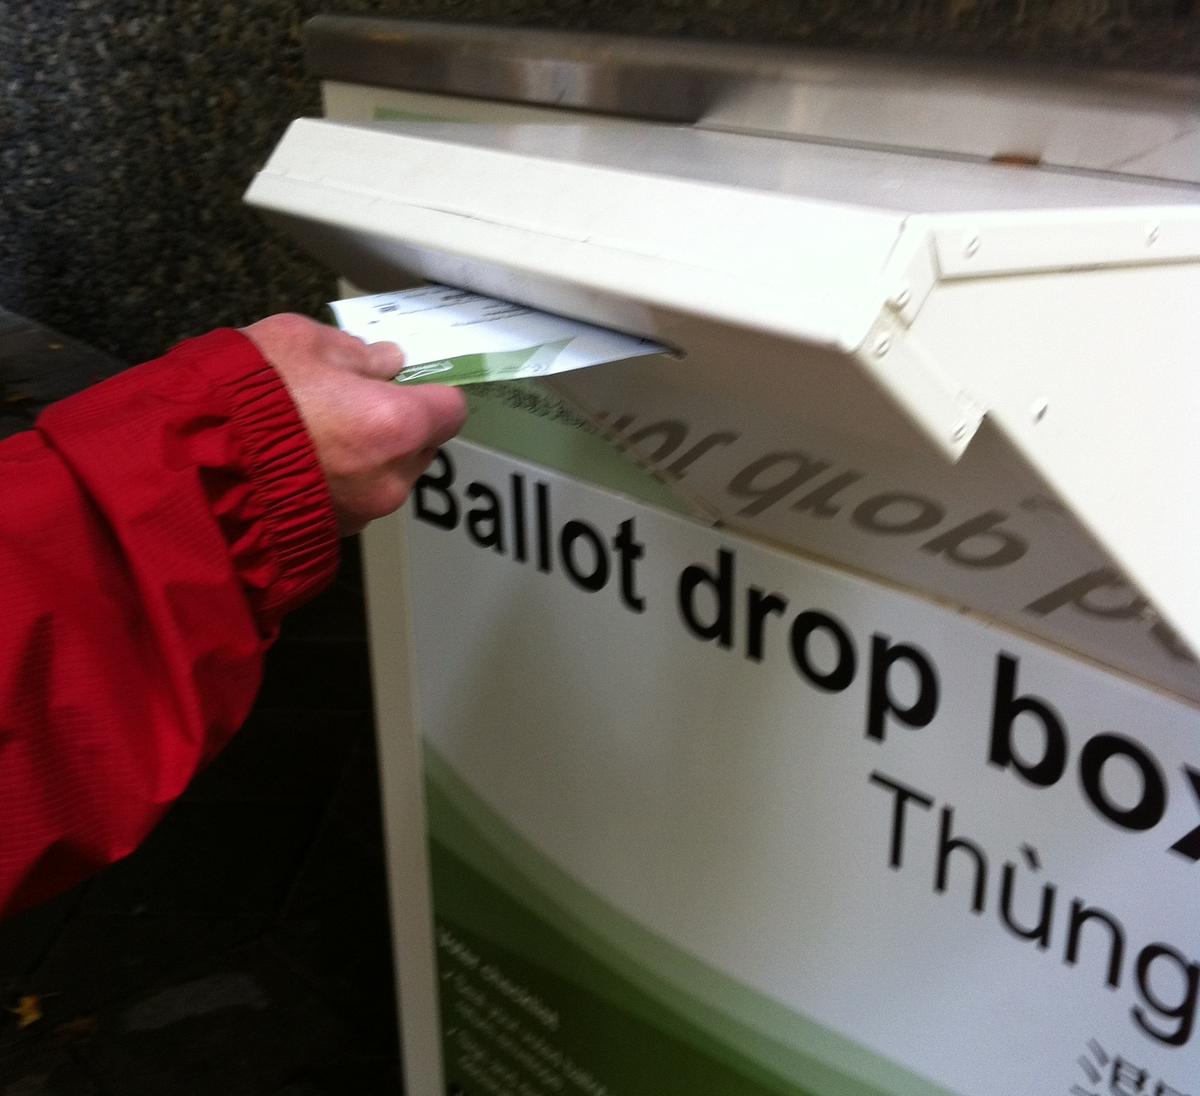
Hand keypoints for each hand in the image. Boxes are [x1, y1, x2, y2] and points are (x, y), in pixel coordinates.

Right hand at [241, 313, 466, 535]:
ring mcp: (365, 510)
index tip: (406, 381)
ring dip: (370, 456)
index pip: (451, 409)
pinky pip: (356, 499)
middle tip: (354, 402)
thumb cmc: (249, 397)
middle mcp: (392, 475)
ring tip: (319, 433)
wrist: (196, 468)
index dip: (431, 392)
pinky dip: (342, 482)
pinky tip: (303, 462)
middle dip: (400, 424)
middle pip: (423, 446)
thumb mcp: (301, 343)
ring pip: (389, 476)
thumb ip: (357, 353)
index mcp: (396, 423)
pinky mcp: (336, 532)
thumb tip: (387, 362)